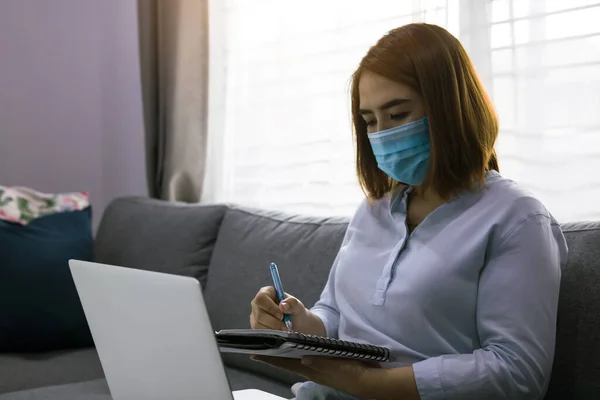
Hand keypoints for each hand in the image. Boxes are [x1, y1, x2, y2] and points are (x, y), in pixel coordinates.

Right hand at [250, 286, 311, 331]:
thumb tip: (282, 305)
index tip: (281, 315)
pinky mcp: (256, 326)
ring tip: (284, 329)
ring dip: (273, 329)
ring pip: (258, 324)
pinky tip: (278, 332)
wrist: (297, 325)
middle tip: (285, 325)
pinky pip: (259, 332)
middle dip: (273, 321)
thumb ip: (292, 303)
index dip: (270, 307)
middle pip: (259, 313)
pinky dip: (270, 333)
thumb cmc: (295, 312)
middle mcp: (258, 303)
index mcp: (267, 293)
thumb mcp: (297, 306)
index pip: (261, 298)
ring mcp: (255, 315)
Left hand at [252, 355, 379, 397]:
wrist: (368, 381)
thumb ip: (320, 361)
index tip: (254, 353)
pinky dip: (296, 354)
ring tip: (272, 347)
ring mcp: (317, 369)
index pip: (286, 363)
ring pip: (294, 362)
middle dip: (273, 356)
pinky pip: (304, 360)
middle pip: (286, 363)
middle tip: (258, 348)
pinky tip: (296, 350)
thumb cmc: (352, 372)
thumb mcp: (336, 365)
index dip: (270, 358)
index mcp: (311, 370)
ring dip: (283, 355)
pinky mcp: (325, 366)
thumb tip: (303, 358)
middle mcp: (310, 370)